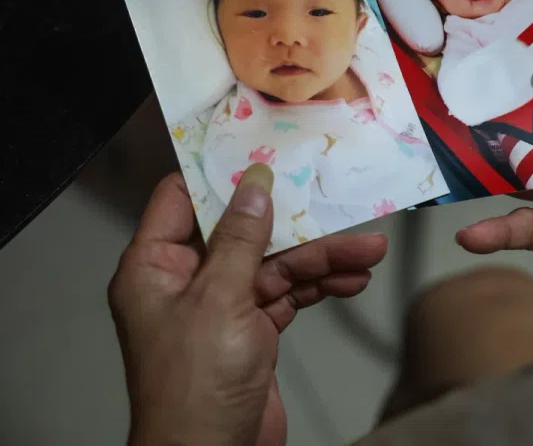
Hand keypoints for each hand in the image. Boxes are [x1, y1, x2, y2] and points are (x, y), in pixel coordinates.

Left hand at [108, 165, 387, 445]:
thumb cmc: (194, 388)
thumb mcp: (220, 300)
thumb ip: (241, 240)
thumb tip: (253, 186)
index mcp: (155, 267)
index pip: (182, 200)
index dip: (220, 175)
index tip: (262, 152)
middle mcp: (187, 281)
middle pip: (245, 232)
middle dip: (297, 224)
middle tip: (338, 206)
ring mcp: (222, 306)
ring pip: (275, 265)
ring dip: (321, 259)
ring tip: (368, 253)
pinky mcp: (251, 331)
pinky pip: (288, 295)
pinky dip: (319, 288)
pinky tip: (352, 281)